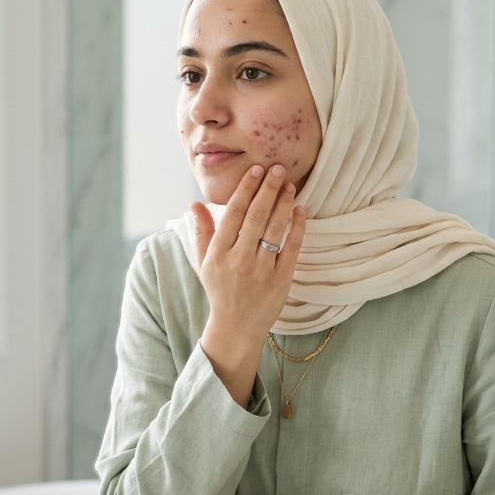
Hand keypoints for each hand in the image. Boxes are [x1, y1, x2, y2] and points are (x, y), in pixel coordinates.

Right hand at [194, 164, 305, 404]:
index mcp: (219, 253)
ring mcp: (261, 270)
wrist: (236, 326)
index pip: (234, 213)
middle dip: (267, 189)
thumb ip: (201, 231)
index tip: (256, 170)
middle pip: (256, 216)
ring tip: (290, 184)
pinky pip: (291, 247)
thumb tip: (195, 203)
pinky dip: (297, 227)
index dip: (246, 189)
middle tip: (278, 168)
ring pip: (274, 229)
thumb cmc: (220, 289)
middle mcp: (239, 259)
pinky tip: (299, 210)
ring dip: (283, 203)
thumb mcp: (204, 262)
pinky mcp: (281, 279)